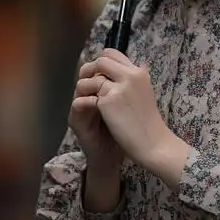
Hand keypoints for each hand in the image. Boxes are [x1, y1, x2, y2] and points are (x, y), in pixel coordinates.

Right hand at [68, 62, 124, 186]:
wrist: (114, 155)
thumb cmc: (123, 131)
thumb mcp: (129, 105)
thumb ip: (131, 87)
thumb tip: (143, 64)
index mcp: (100, 90)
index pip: (98, 67)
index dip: (108, 64)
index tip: (123, 70)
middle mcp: (88, 95)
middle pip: (87, 72)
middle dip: (100, 72)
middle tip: (114, 79)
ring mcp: (80, 107)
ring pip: (80, 85)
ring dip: (95, 85)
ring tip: (109, 91)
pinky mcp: (76, 120)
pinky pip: (77, 104)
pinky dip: (89, 101)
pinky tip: (102, 104)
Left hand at [81, 50, 175, 176]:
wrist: (153, 143)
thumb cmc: (150, 122)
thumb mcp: (147, 93)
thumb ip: (138, 79)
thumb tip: (141, 63)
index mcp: (140, 73)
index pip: (113, 54)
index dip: (102, 63)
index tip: (100, 76)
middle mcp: (131, 75)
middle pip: (101, 60)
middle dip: (92, 71)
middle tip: (90, 86)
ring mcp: (119, 87)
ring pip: (92, 74)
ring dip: (86, 85)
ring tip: (89, 98)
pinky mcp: (108, 100)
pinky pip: (88, 91)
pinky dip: (85, 98)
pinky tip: (88, 108)